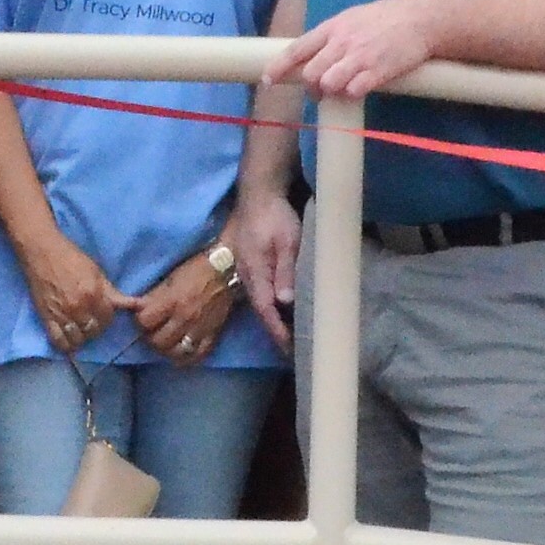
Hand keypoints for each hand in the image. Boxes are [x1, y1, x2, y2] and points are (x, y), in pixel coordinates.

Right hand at [17, 231, 124, 356]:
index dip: (107, 318)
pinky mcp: (46, 318)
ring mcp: (62, 315)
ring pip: (77, 340)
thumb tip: (134, 304)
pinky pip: (58, 341)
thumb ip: (112, 292)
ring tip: (80, 330)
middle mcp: (79, 308)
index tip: (103, 315)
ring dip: (81, 337)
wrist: (41, 251)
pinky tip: (68, 339)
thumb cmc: (71, 257)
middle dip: (95, 328)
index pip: (107, 319)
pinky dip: (65, 345)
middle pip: (93, 331)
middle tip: (91, 321)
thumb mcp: (96, 271)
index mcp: (94, 294)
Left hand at [126, 251, 237, 364]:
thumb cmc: (196, 270)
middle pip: (158, 341)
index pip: (144, 322)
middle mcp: (184, 318)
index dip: (140, 321)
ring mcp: (199, 329)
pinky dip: (187, 358)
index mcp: (171, 301)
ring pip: (175, 352)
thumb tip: (136, 308)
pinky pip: (197, 356)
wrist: (226, 271)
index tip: (142, 318)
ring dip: (166, 350)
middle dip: (151, 337)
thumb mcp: (170, 278)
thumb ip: (154, 296)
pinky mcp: (212, 335)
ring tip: (165, 342)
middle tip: (152, 332)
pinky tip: (181, 353)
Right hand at [221, 189, 303, 354]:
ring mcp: (247, 272)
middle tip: (296, 350)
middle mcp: (248, 277)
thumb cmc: (275, 216)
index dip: (278, 331)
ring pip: (261, 303)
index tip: (290, 350)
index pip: (266, 310)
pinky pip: (262, 293)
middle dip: (277, 332)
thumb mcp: (287, 242)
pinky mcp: (252, 266)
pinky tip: (284, 310)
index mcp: (256, 273)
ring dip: (275, 320)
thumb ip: (285, 270)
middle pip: (262, 311)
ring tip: (293, 335)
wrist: (258, 193)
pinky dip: (273, 306)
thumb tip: (285, 302)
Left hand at [270, 0, 454, 101]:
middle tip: (318, 93)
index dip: (279, 66)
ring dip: (330, 92)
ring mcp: (360, 57)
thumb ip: (331, 37)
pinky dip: (351, 94)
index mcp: (332, 27)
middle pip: (310, 73)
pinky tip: (359, 89)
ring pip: (328, 84)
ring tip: (339, 91)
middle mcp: (342, 42)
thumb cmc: (385, 19)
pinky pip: (353, 90)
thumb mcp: (352, 19)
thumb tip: (311, 54)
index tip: (268, 80)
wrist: (420, 18)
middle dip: (310, 88)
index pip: (297, 49)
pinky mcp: (378, 70)